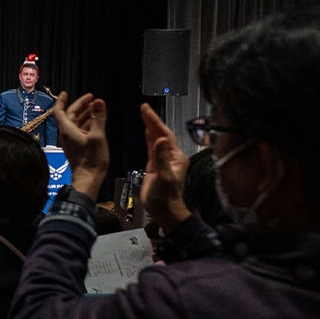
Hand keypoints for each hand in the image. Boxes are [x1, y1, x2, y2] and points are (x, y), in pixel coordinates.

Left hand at [52, 91, 109, 198]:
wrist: (89, 179)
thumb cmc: (91, 160)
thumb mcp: (97, 136)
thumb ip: (98, 118)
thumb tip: (98, 101)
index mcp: (67, 130)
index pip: (59, 111)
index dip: (61, 101)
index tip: (65, 93)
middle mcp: (66, 134)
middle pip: (70, 115)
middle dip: (80, 105)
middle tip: (91, 98)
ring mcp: (71, 140)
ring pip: (76, 122)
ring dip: (85, 113)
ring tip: (96, 107)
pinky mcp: (77, 146)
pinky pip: (80, 130)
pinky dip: (87, 123)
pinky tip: (96, 121)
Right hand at [139, 103, 191, 230]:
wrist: (164, 211)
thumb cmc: (165, 197)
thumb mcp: (163, 177)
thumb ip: (162, 158)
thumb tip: (162, 139)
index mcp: (175, 157)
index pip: (165, 134)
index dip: (155, 121)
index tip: (146, 110)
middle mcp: (171, 156)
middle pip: (162, 134)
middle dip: (152, 120)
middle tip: (143, 107)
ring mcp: (164, 160)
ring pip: (157, 139)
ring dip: (151, 127)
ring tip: (144, 114)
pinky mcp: (156, 166)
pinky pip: (153, 148)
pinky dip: (149, 138)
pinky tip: (146, 131)